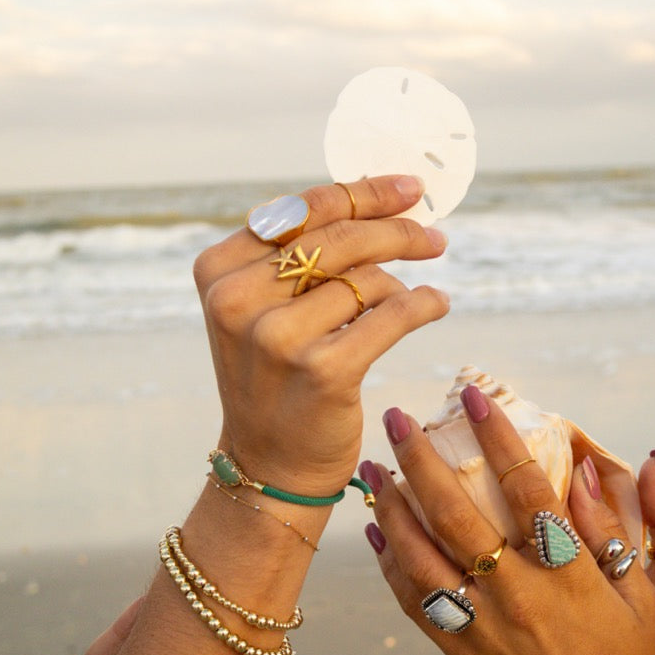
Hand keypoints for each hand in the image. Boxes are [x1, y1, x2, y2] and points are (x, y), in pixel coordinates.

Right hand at [194, 176, 448, 498]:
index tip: (408, 188)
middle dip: (398, 230)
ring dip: (400, 284)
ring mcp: (278, 338)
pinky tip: (436, 304)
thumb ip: (294, 258)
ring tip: (410, 298)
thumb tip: (374, 200)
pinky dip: (423, 305)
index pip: (304, 212)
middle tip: (434, 234)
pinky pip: (392, 315)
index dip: (364, 194)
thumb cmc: (275, 378)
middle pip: (340, 238)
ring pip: (367, 279)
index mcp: (219, 271)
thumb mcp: (260, 310)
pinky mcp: (323, 370)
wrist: (270, 465)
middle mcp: (239, 300)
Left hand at [365, 388, 654, 654]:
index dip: (497, 435)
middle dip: (421, 459)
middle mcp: (520, 595)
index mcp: (569, 573)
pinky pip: (417, 605)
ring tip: (372, 470)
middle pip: (457, 513)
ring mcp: (484, 628)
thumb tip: (590, 469)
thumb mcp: (642, 599)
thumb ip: (613, 532)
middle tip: (395, 417)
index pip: (526, 486)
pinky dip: (391, 568)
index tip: (471, 397)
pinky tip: (376, 537)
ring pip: (422, 557)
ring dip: (392, 509)